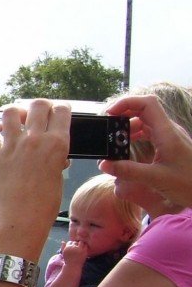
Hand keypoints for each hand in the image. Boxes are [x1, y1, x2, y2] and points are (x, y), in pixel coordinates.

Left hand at [0, 101, 70, 257]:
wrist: (21, 219)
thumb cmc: (44, 203)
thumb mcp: (59, 176)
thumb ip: (56, 158)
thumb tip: (56, 153)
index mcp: (57, 144)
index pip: (62, 111)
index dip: (61, 108)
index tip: (58, 111)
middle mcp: (35, 140)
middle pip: (38, 105)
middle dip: (40, 106)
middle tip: (37, 114)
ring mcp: (12, 146)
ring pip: (11, 111)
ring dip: (15, 113)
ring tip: (16, 120)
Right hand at [60, 240, 87, 265]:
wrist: (73, 267)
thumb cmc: (68, 260)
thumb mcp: (64, 253)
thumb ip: (63, 247)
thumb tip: (63, 241)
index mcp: (67, 247)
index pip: (70, 242)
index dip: (71, 244)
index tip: (73, 248)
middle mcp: (73, 248)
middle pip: (75, 242)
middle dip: (76, 244)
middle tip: (77, 248)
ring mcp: (79, 249)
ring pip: (81, 242)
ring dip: (81, 244)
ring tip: (80, 248)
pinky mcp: (84, 252)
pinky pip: (85, 246)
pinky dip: (85, 247)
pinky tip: (83, 250)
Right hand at [100, 94, 191, 209]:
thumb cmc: (189, 184)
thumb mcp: (157, 179)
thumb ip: (128, 171)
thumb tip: (103, 164)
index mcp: (167, 132)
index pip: (146, 103)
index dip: (126, 103)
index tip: (109, 114)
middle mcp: (169, 131)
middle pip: (143, 110)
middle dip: (123, 115)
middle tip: (107, 129)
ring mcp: (170, 137)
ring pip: (146, 122)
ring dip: (128, 127)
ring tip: (114, 140)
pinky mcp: (170, 146)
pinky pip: (150, 133)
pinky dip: (136, 136)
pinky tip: (128, 148)